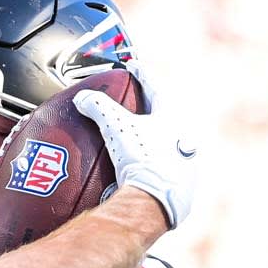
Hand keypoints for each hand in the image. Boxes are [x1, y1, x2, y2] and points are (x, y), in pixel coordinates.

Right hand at [72, 62, 196, 228]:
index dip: (141, 75)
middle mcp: (183, 137)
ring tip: (133, 138)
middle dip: (148, 108)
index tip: (133, 66)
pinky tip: (137, 169)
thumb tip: (83, 98)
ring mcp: (183, 162)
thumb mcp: (117, 127)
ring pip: (166, 142)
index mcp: (172, 118)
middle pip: (164, 115)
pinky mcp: (178, 184)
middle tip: (134, 103)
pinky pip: (161, 166)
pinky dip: (148, 162)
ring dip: (150, 137)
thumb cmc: (143, 159)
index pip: (155, 88)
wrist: (157, 200)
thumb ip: (99, 108)